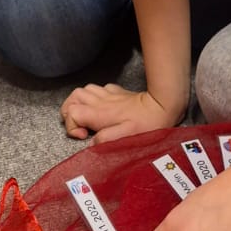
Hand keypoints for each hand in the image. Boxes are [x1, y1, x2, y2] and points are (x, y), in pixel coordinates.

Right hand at [60, 83, 181, 144]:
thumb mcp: (124, 137)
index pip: (71, 113)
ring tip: (86, 116)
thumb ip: (105, 140)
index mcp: (99, 113)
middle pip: (73, 97)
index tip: (84, 135)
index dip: (72, 126)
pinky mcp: (117, 91)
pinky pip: (98, 89)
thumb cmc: (145, 124)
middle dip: (69, 111)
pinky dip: (94, 97)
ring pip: (83, 90)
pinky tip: (101, 106)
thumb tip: (92, 142)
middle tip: (80, 125)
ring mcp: (108, 94)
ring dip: (79, 102)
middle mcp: (100, 101)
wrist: (161, 105)